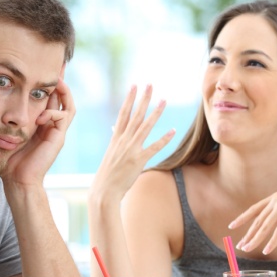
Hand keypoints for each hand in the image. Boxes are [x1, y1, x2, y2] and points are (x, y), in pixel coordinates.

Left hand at [4, 77, 74, 186]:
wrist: (17, 181)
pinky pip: (64, 117)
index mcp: (41, 123)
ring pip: (68, 105)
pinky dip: (54, 111)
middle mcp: (51, 126)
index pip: (49, 98)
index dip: (47, 83)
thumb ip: (6, 118)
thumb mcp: (5, 131)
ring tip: (55, 80)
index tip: (39, 67)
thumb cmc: (8, 159)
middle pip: (62, 98)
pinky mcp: (58, 138)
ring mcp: (56, 132)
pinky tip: (41, 114)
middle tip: (54, 66)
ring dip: (63, 91)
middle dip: (58, 81)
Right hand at [90, 84, 174, 202]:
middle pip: (135, 115)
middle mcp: (123, 140)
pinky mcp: (139, 160)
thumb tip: (114, 128)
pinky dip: (164, 139)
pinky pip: (154, 147)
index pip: (123, 114)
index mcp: (116, 138)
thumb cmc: (108, 173)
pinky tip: (173, 131)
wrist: (104, 191)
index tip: (134, 86)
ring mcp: (131, 149)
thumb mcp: (110, 152)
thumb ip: (115, 139)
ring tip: (164, 100)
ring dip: (156, 113)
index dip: (129, 99)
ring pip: (145, 127)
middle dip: (143, 99)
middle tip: (149, 85)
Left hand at [228, 181, 276, 254]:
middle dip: (247, 234)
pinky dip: (272, 242)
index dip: (242, 218)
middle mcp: (276, 201)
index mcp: (273, 198)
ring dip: (255, 239)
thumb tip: (271, 220)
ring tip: (247, 249)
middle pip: (258, 221)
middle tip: (239, 245)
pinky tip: (266, 250)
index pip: (253, 209)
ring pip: (265, 227)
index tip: (231, 226)